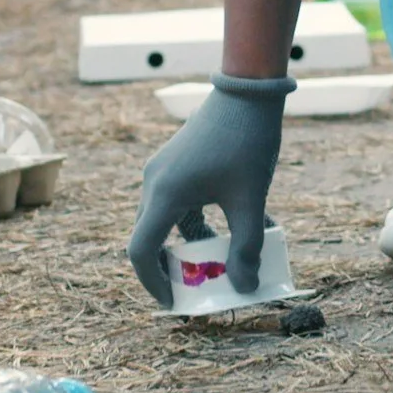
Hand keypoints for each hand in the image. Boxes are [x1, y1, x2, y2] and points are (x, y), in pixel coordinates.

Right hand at [127, 73, 293, 305]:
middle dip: (172, 268)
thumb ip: (247, 247)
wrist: (248, 90)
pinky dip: (197, 222)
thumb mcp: (251, 200)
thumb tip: (245, 287)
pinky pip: (177, 203)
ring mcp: (162, 170)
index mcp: (165, 193)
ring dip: (189, 245)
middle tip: (196, 290)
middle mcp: (154, 182)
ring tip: (219, 262)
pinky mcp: (175, 162)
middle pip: (150, 237)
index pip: (142, 251)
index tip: (174, 302)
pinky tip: (231, 228)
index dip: (154, 282)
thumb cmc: (248, 142)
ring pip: (166, 221)